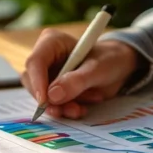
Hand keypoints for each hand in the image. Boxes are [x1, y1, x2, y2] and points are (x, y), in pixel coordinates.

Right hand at [22, 29, 139, 118]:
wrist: (119, 69)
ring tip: (80, 109)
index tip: (45, 101)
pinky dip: (65, 109)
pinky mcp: (53, 90)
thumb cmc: (109, 60)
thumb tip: (52, 95)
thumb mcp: (97, 69)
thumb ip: (76, 81)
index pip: (35, 62)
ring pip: (41, 96)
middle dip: (49, 100)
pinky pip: (51, 104)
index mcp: (52, 42)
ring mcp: (48, 75)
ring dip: (59, 107)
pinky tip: (81, 108)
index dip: (37, 82)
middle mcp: (45, 58)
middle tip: (68, 110)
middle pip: (33, 82)